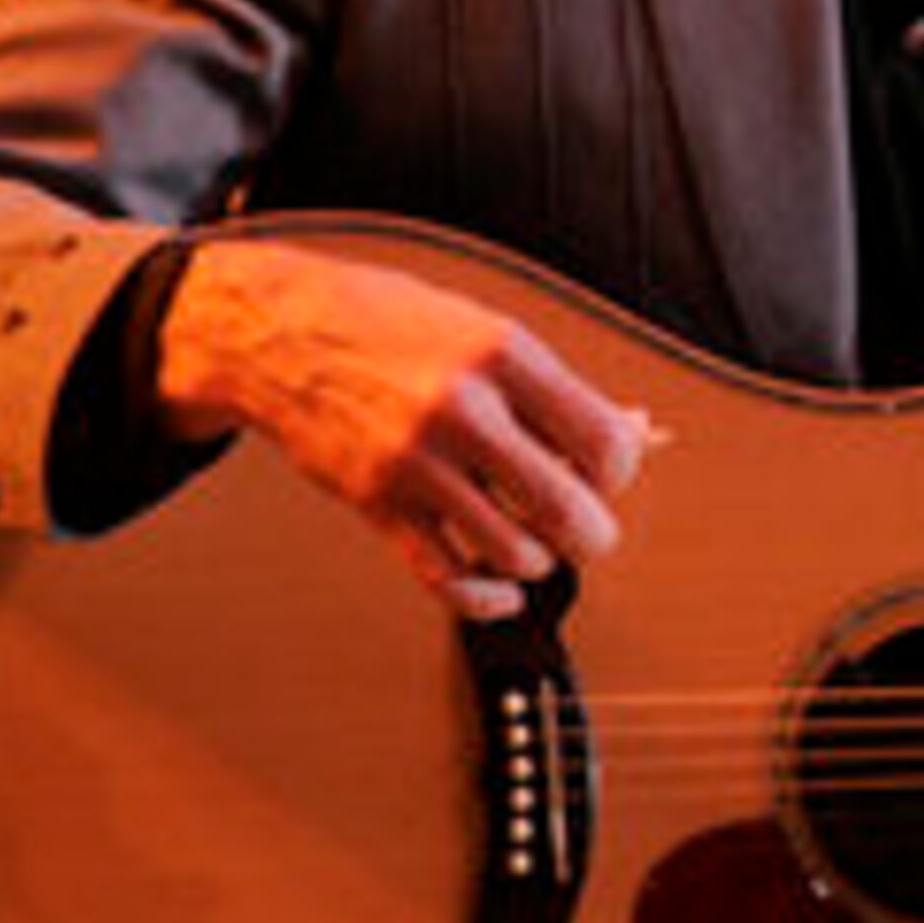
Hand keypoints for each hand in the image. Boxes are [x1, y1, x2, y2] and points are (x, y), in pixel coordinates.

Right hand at [155, 236, 653, 618]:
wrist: (283, 332)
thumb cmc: (390, 324)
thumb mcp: (486, 330)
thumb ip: (560, 389)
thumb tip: (640, 431)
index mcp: (504, 356)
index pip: (604, 442)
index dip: (619, 471)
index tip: (604, 473)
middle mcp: (463, 409)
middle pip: (568, 509)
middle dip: (593, 533)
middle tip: (586, 527)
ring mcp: (416, 461)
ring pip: (515, 552)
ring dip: (538, 560)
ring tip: (532, 538)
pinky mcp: (377, 503)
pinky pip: (447, 578)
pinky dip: (487, 598)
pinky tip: (501, 588)